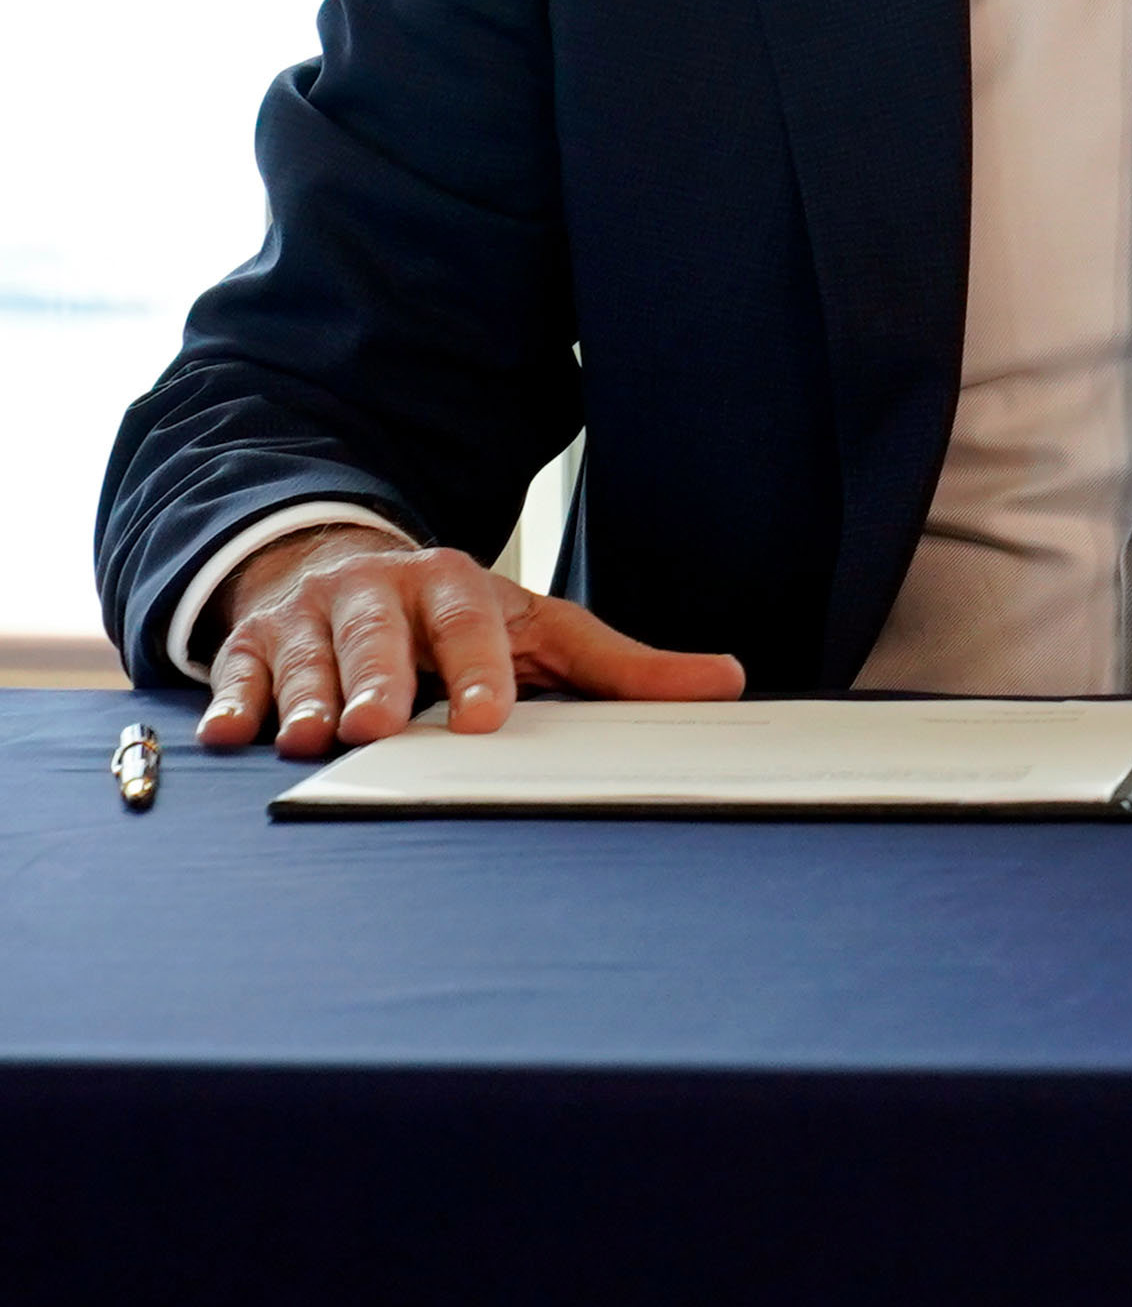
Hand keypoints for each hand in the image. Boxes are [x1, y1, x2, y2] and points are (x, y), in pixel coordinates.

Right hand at [196, 530, 747, 759]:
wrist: (346, 568)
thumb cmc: (460, 621)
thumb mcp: (543, 632)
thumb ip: (622, 666)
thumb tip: (729, 683)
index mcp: (455, 586)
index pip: (470, 627)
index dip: (477, 669)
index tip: (482, 716)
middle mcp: (377, 594)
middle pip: (377, 640)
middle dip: (375, 681)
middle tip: (375, 727)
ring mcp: (310, 620)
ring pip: (307, 663)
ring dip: (307, 700)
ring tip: (307, 738)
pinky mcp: (253, 649)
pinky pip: (238, 677)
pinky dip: (232, 704)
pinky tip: (228, 734)